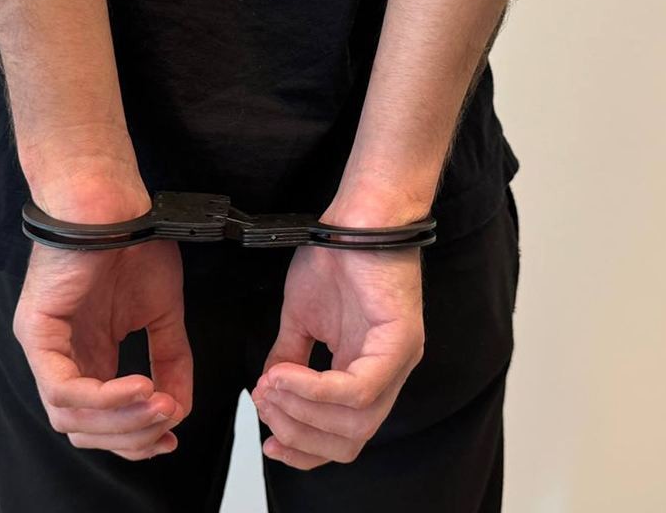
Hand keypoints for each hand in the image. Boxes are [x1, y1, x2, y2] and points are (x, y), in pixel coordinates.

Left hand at [12, 182, 192, 460]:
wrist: (113, 201)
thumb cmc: (132, 243)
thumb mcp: (163, 314)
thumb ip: (171, 360)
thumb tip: (179, 407)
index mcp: (88, 355)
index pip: (101, 420)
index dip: (135, 437)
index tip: (171, 435)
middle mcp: (62, 358)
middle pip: (83, 429)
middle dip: (130, 437)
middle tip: (167, 423)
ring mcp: (45, 347)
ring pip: (69, 418)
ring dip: (120, 422)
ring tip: (159, 404)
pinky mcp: (37, 331)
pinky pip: (63, 387)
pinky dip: (104, 397)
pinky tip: (140, 386)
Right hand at [252, 220, 424, 468]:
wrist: (355, 217)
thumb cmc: (335, 258)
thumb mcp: (301, 319)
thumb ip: (289, 357)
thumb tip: (268, 391)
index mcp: (366, 373)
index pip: (344, 437)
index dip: (304, 449)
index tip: (268, 443)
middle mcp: (387, 375)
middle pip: (350, 441)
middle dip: (297, 432)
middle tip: (264, 403)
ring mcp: (398, 361)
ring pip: (356, 423)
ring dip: (302, 411)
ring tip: (270, 384)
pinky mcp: (401, 342)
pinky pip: (361, 389)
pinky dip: (317, 390)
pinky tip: (286, 373)